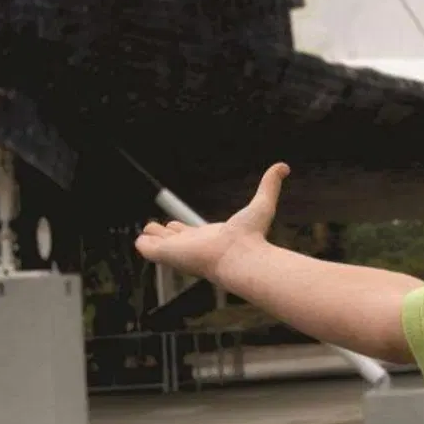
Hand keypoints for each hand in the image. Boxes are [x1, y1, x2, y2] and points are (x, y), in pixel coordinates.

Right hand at [134, 162, 289, 283]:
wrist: (239, 256)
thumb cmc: (250, 236)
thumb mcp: (261, 204)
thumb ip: (270, 185)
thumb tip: (283, 166)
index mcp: (209, 237)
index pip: (191, 233)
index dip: (183, 228)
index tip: (176, 225)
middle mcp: (193, 244)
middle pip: (173, 238)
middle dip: (165, 232)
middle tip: (155, 228)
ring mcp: (178, 250)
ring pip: (159, 242)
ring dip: (152, 235)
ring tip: (146, 231)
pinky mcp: (165, 253)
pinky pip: (147, 247)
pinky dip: (143, 242)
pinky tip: (140, 239)